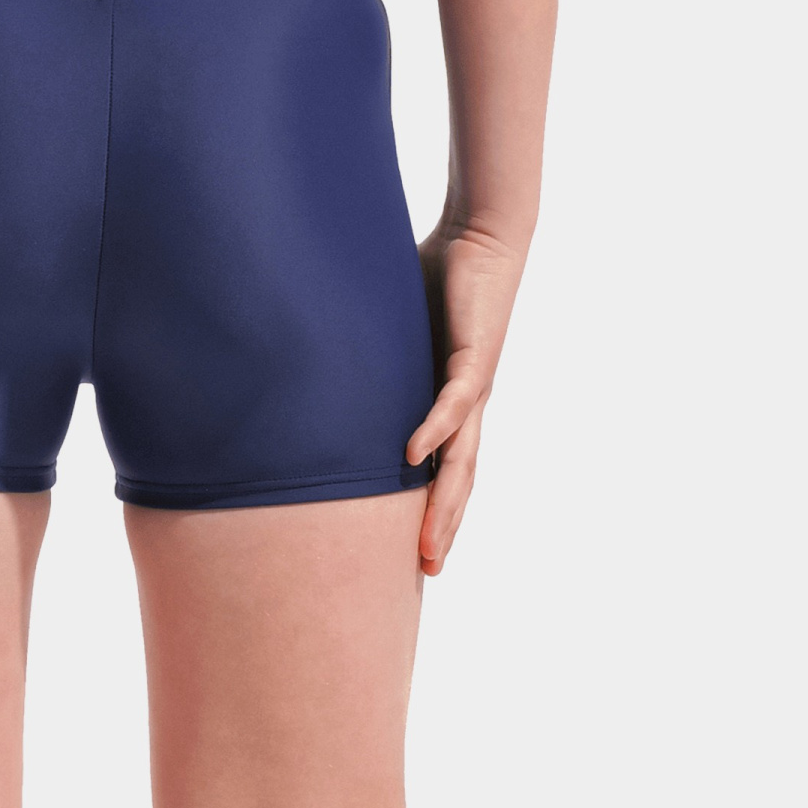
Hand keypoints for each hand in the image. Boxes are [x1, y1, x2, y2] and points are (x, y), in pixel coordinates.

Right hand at [405, 223, 527, 577]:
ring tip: (430, 543)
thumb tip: (323, 359)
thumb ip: (374, 351)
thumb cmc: (440, 275)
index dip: (436, 508)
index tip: (419, 551)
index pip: (446, 466)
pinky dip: (434, 430)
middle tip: (428, 569)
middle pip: (459, 478)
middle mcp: (468, 402)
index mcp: (452, 400)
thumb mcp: (397, 328)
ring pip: (462, 457)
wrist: (484, 238)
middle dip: (444, 525)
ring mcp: (474, 384)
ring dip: (445, 502)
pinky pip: (453, 403)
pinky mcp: (474, 357)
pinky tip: (413, 455)